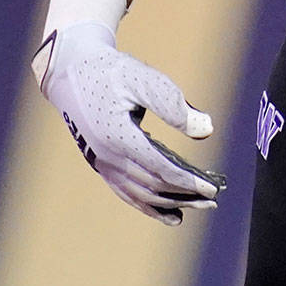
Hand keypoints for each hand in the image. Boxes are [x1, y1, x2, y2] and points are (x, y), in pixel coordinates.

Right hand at [32, 23, 224, 222]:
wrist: (72, 72)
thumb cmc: (113, 72)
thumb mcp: (145, 79)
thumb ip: (175, 106)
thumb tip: (205, 130)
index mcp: (118, 136)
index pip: (159, 168)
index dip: (186, 182)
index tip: (211, 188)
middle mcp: (107, 156)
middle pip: (152, 187)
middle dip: (184, 196)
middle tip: (213, 201)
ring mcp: (102, 163)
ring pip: (140, 194)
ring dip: (170, 204)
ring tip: (197, 207)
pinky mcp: (101, 163)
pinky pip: (126, 192)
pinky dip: (149, 206)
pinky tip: (171, 213)